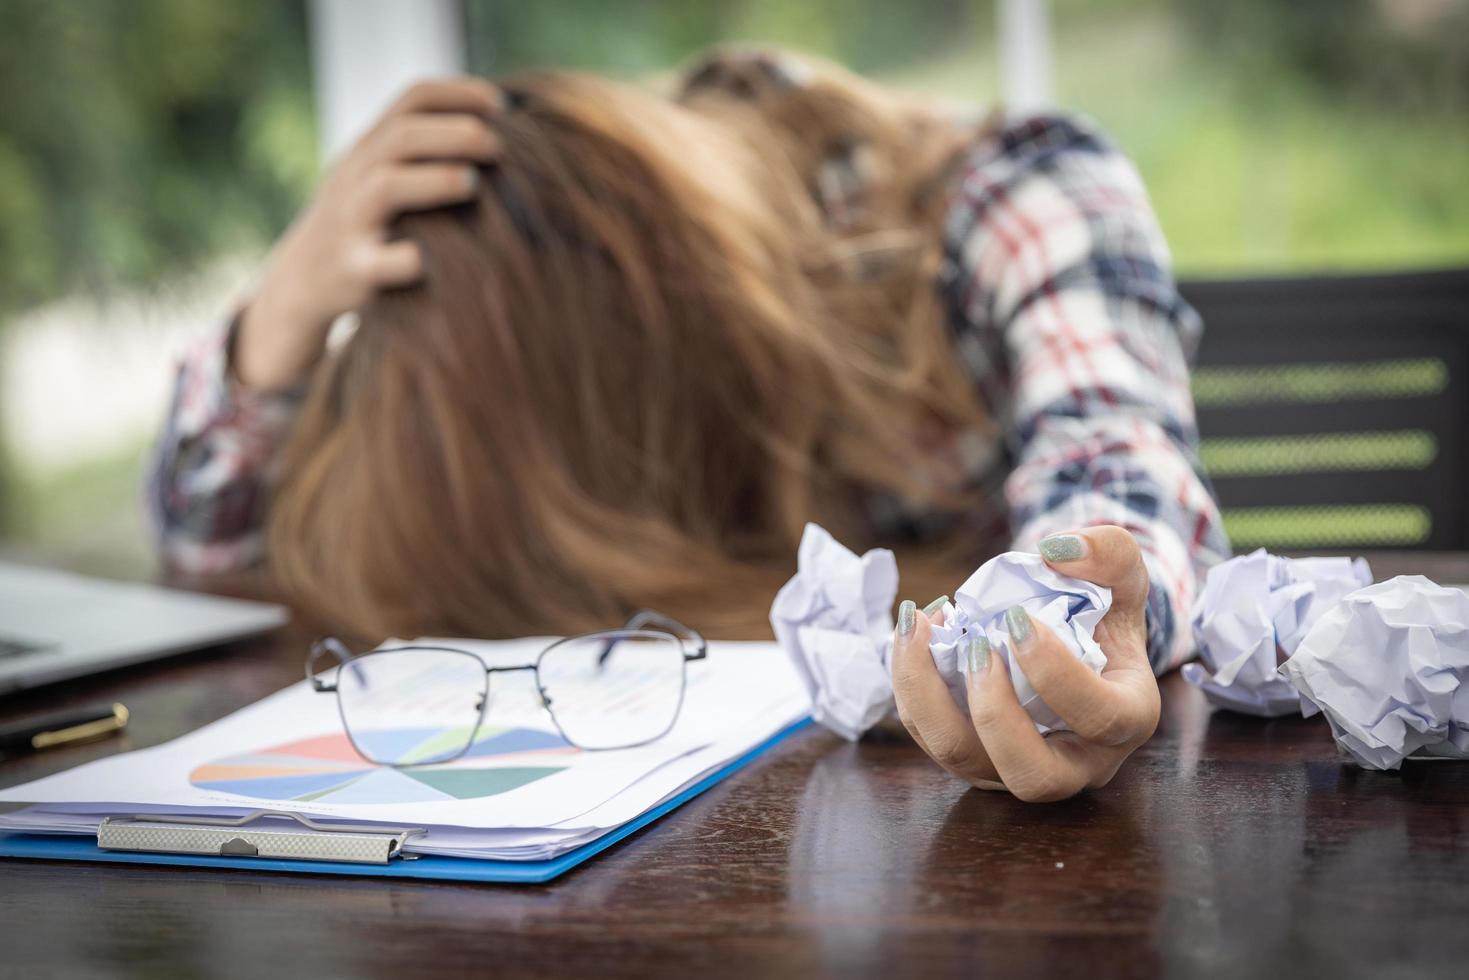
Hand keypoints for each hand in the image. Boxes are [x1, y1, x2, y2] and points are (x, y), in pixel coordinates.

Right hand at [234, 77, 502, 388]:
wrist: (303, 280)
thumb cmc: (366, 222)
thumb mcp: (382, 174)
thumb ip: (426, 151)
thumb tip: (505, 135)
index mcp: (372, 146)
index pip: (413, 99)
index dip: (459, 94)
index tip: (504, 105)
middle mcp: (358, 175)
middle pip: (401, 136)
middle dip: (453, 134)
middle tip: (497, 144)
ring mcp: (352, 222)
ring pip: (386, 188)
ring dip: (434, 181)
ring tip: (472, 183)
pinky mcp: (354, 271)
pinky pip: (382, 263)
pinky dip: (409, 259)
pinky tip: (436, 259)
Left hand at [890, 525, 1160, 801]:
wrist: (1075, 641)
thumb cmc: (1105, 612)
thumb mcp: (1123, 575)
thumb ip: (1109, 552)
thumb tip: (1054, 550)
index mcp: (1125, 721)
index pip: (1099, 718)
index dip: (1055, 673)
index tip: (1017, 617)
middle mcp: (1075, 761)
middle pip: (1031, 776)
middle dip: (992, 711)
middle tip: (973, 643)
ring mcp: (1017, 765)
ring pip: (962, 760)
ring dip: (928, 693)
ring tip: (918, 625)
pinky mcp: (972, 754)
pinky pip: (929, 735)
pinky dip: (911, 684)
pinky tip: (915, 631)